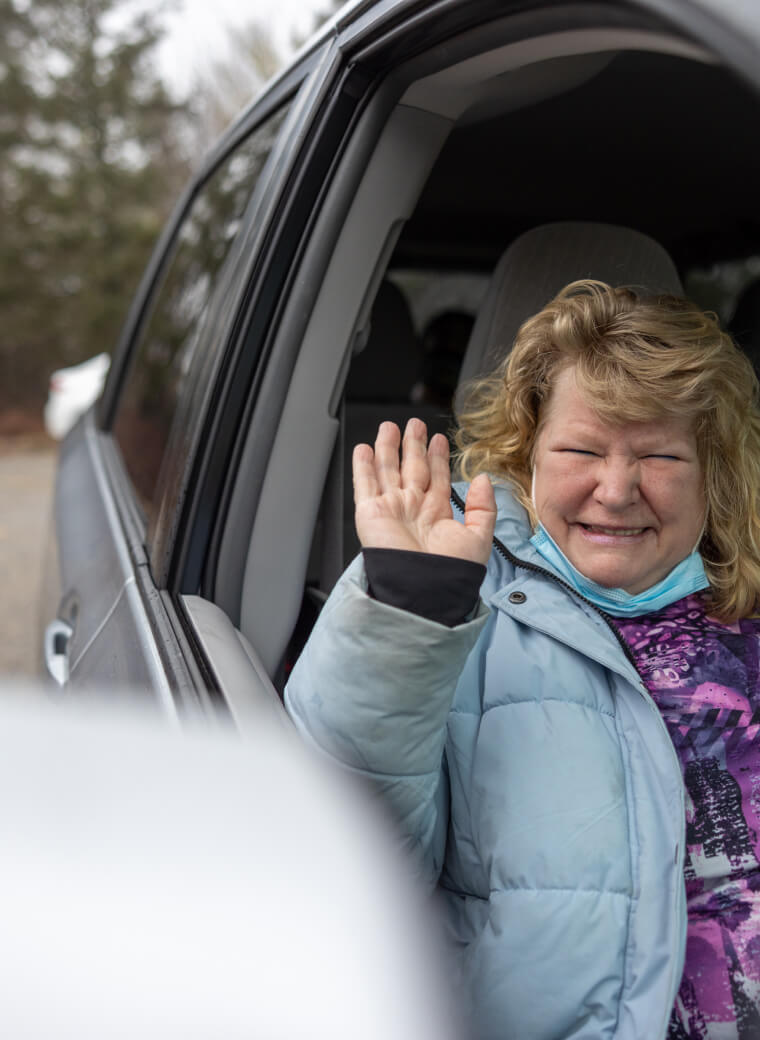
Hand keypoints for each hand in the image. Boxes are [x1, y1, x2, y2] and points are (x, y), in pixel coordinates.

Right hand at [352, 418, 495, 564]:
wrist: (424, 589)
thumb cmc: (451, 571)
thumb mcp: (479, 537)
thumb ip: (484, 507)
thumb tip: (484, 480)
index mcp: (437, 515)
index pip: (436, 478)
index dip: (437, 458)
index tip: (439, 439)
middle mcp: (413, 510)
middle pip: (411, 468)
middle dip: (413, 446)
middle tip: (415, 424)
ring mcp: (391, 509)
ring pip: (388, 471)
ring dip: (388, 448)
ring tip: (390, 427)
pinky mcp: (370, 513)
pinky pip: (365, 484)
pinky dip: (363, 466)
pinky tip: (364, 449)